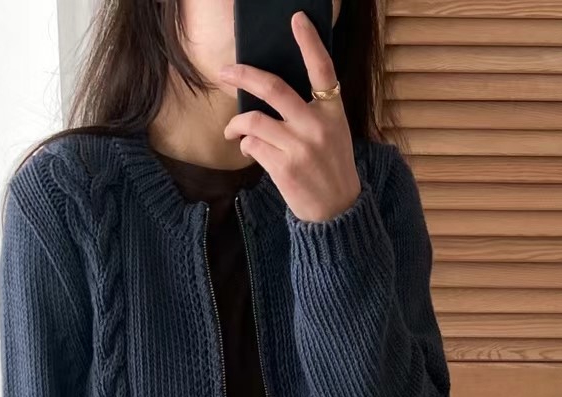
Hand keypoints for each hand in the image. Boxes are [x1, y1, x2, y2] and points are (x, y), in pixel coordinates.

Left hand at [219, 10, 360, 224]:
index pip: (322, 69)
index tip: (296, 19)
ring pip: (253, 120)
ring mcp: (299, 147)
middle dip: (243, 75)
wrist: (337, 211)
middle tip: (224, 72)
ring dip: (237, 124)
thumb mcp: (333, 133)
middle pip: (273, 88)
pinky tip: (250, 151)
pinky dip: (245, 146)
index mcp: (332, 111)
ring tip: (233, 130)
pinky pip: (252, 146)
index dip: (309, 42)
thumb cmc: (331, 169)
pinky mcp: (283, 168)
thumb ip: (310, 111)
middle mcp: (316, 125)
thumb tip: (269, 95)